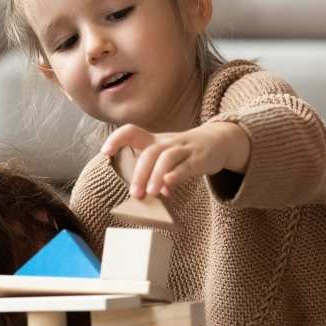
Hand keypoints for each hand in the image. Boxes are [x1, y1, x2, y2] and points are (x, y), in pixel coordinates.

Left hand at [102, 122, 249, 198]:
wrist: (219, 140)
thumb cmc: (186, 152)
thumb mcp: (168, 158)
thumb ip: (157, 177)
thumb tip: (152, 194)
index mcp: (156, 141)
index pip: (132, 131)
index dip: (117, 139)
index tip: (105, 152)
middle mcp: (168, 143)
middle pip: (150, 152)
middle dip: (140, 173)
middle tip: (135, 194)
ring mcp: (185, 149)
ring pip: (167, 158)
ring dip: (156, 176)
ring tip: (151, 193)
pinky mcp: (200, 158)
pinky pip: (187, 165)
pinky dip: (177, 175)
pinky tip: (169, 186)